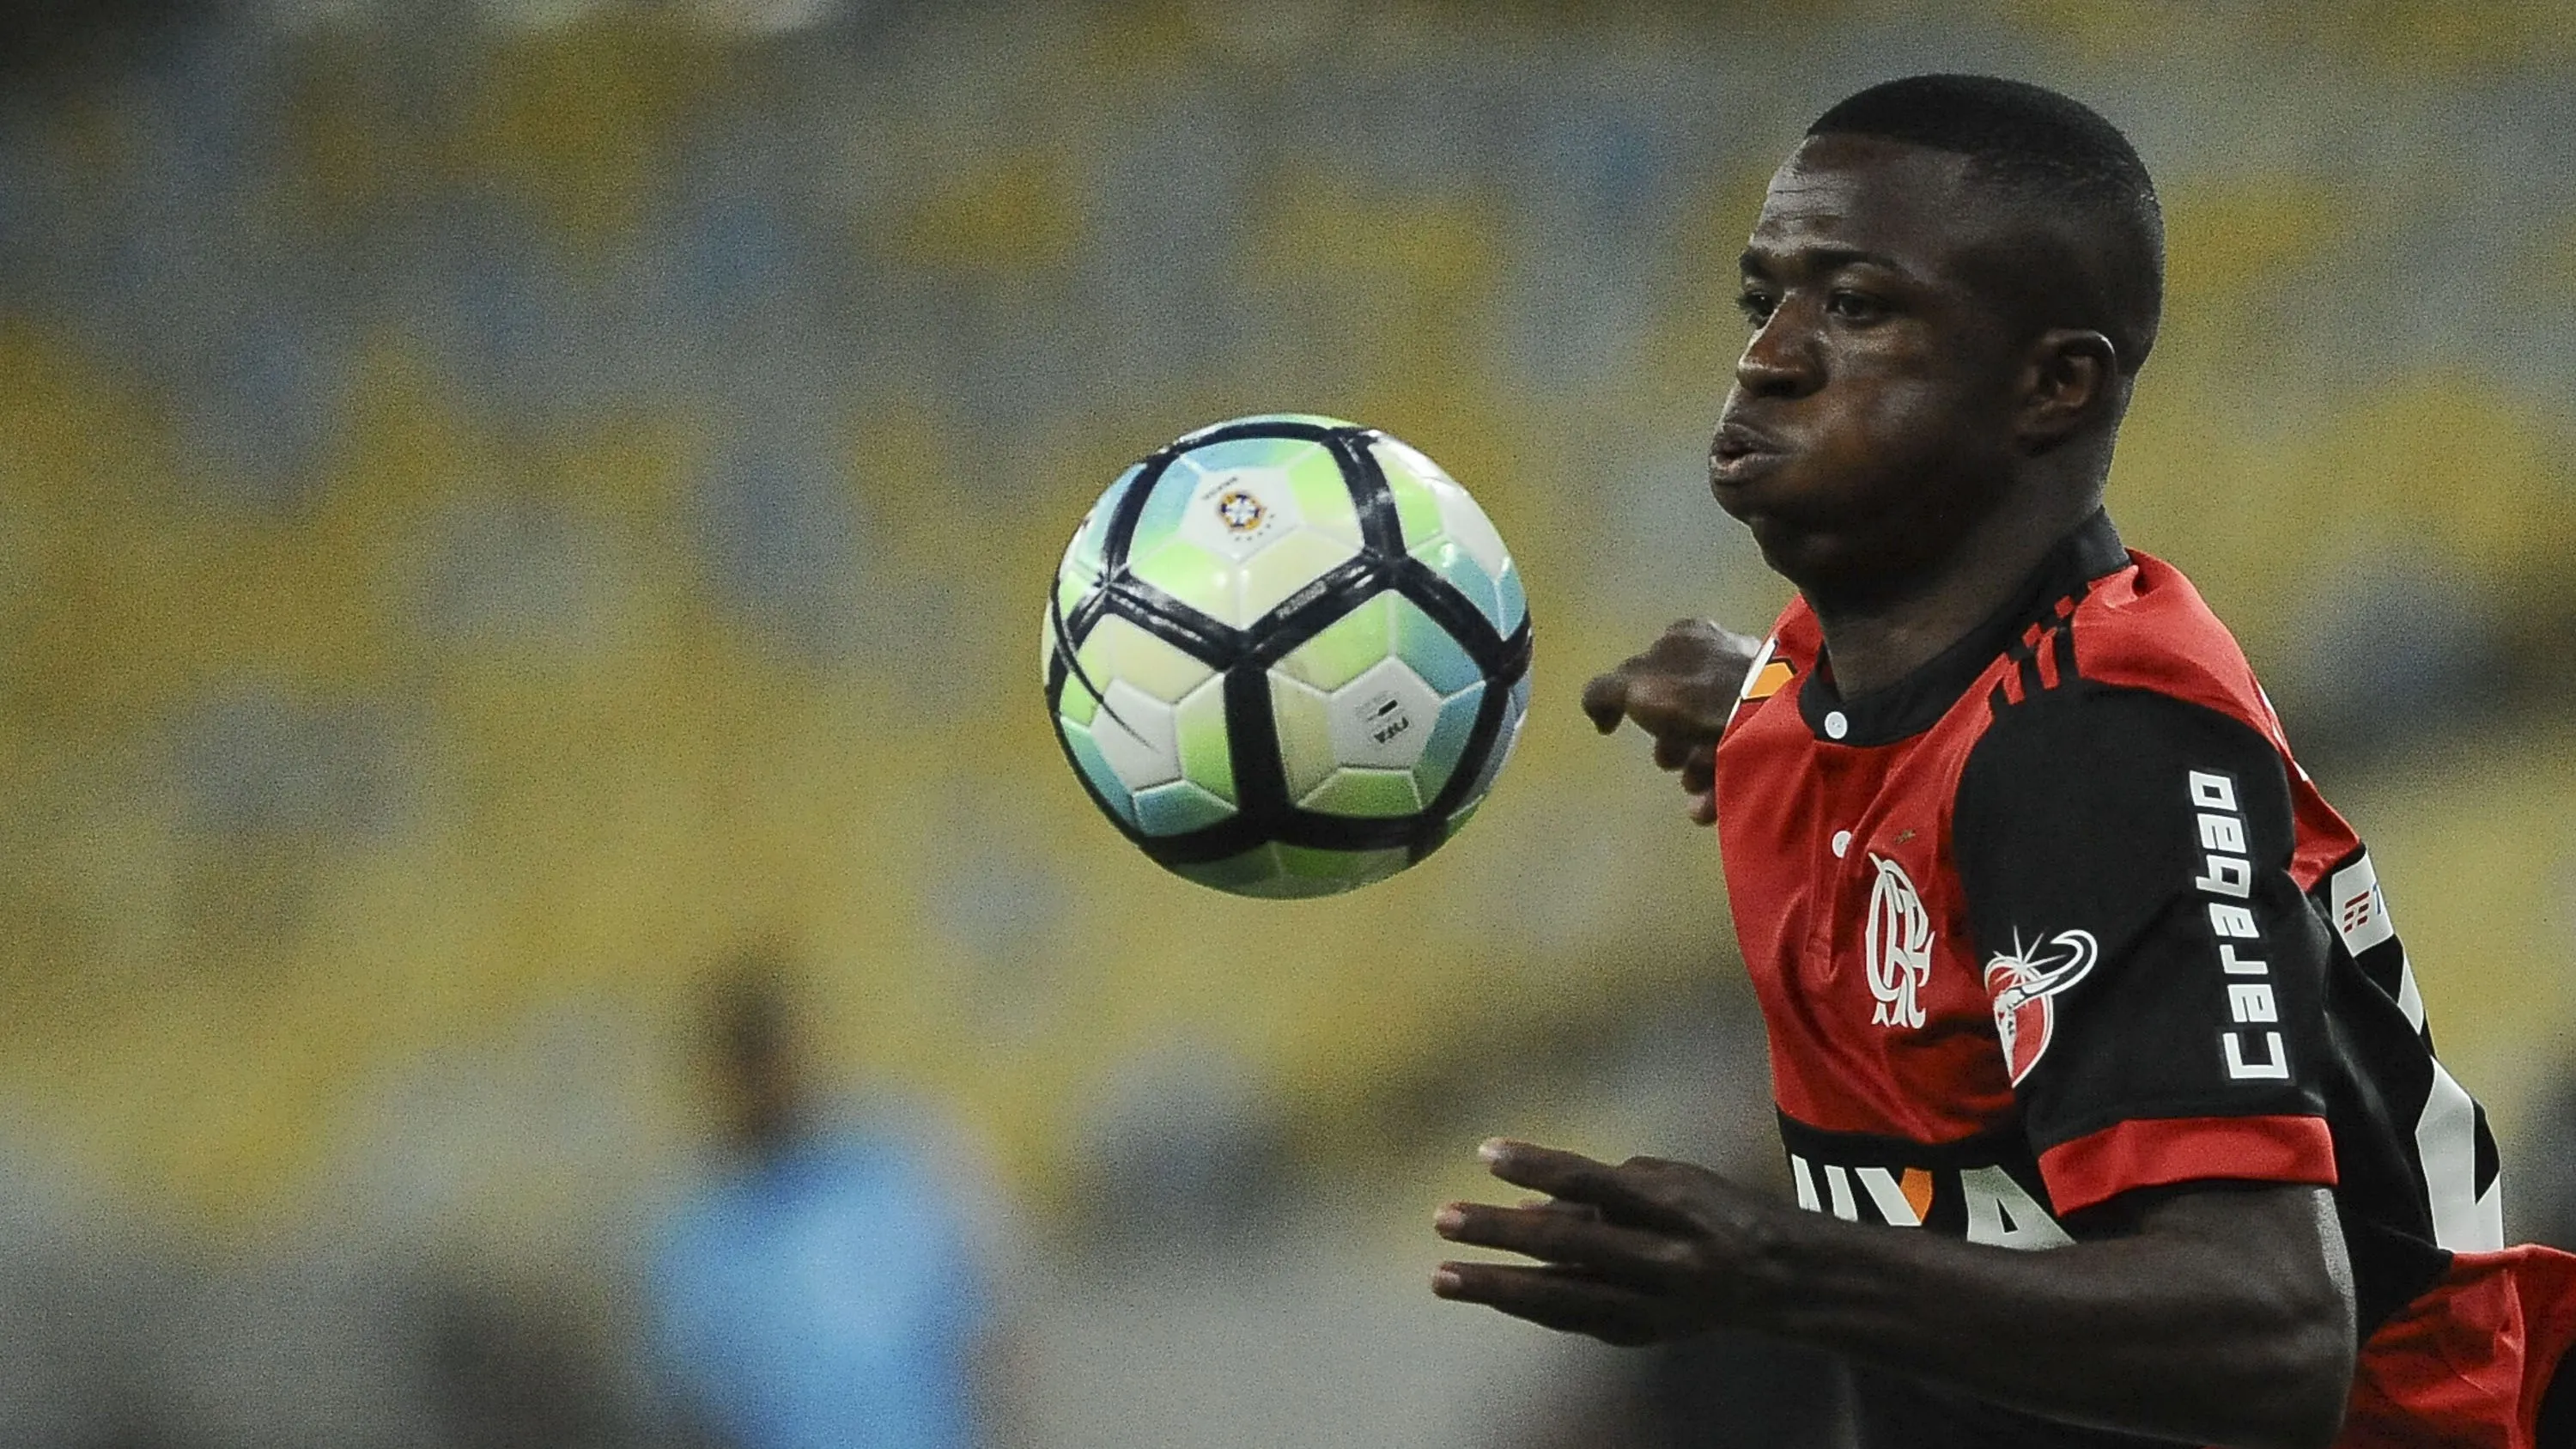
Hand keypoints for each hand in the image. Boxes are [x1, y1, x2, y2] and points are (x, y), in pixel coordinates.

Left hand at [1429, 1139, 1792, 1345]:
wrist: (1781, 1283)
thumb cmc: (1715, 1212)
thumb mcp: (1670, 1180)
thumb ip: (1601, 1189)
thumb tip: (1527, 1200)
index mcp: (1676, 1206)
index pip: (1596, 1182)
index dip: (1540, 1165)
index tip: (1485, 1152)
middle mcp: (1665, 1259)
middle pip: (1571, 1245)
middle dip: (1502, 1233)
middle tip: (1442, 1218)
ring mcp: (1653, 1305)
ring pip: (1564, 1299)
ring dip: (1498, 1288)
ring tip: (1442, 1277)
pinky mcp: (1641, 1335)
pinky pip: (1574, 1319)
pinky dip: (1529, 1305)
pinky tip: (1485, 1292)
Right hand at [1580, 620, 1761, 824]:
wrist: (1770, 718)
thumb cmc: (1695, 696)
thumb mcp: (1633, 687)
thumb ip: (1604, 692)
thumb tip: (1596, 709)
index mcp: (1686, 637)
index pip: (1650, 666)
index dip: (1636, 699)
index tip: (1630, 725)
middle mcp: (1721, 657)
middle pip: (1682, 705)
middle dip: (1669, 741)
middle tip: (1667, 760)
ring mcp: (1752, 690)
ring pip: (1710, 733)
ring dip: (1694, 768)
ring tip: (1692, 789)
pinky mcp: (1773, 724)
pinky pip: (1739, 755)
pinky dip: (1719, 782)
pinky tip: (1706, 806)